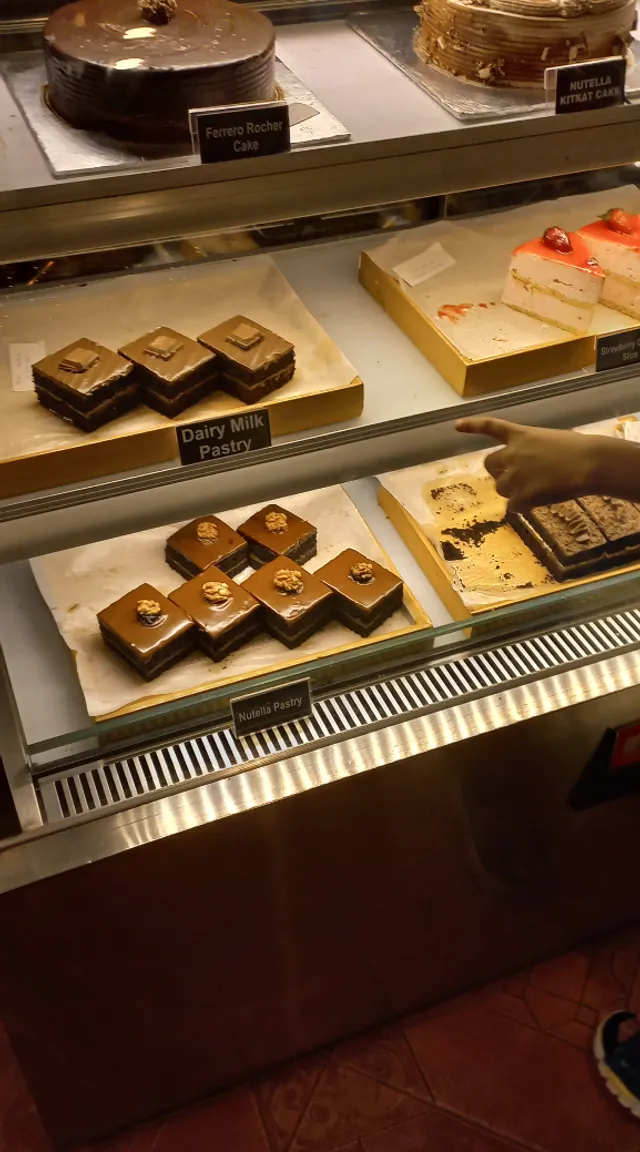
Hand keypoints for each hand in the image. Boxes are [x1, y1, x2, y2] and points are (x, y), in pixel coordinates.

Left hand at [454, 417, 599, 509]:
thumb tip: (534, 471)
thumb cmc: (580, 450)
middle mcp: (511, 454)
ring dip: (513, 491)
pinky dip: (522, 507)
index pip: (491, 427)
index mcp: (521, 435)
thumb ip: (536, 452)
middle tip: (515, 477)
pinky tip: (537, 503)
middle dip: (499, 472)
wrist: (587, 464)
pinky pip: (513, 507)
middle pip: (490, 465)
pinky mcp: (520, 495)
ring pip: (502, 488)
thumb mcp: (553, 442)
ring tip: (536, 489)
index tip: (456, 425)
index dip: (473, 426)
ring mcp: (513, 475)